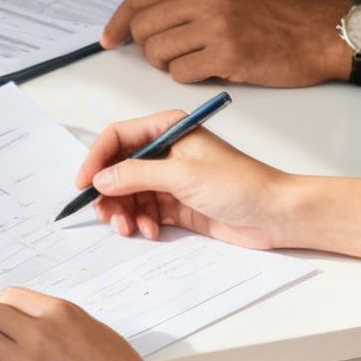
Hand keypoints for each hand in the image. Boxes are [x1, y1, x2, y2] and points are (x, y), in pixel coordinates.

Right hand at [74, 111, 292, 248]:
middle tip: (107, 216)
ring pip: (129, 193)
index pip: (118, 136)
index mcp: (168, 129)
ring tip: (130, 229)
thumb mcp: (182, 175)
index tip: (84, 183)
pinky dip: (142, 223)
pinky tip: (151, 231)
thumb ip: (137, 174)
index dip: (97, 159)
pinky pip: (145, 211)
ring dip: (124, 212)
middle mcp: (165, 151)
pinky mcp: (176, 203)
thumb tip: (101, 179)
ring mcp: (170, 178)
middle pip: (119, 168)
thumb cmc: (240, 184)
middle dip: (110, 193)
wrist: (275, 214)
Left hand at [101, 0, 360, 86]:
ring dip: (167, 65)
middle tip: (163, 57)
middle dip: (145, 48)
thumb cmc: (279, 17)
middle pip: (143, 27)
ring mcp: (217, 25)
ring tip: (193, 62)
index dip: (119, 21)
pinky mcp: (228, 55)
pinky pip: (181, 74)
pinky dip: (189, 77)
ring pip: (158, 53)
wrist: (323, 33)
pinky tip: (210, 70)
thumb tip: (145, 19)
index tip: (109, 38)